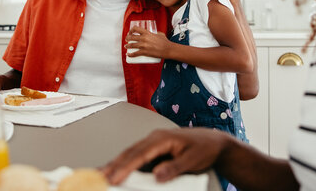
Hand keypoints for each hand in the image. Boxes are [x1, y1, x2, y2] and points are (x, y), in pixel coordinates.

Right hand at [102, 128, 228, 184]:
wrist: (214, 142)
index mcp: (163, 138)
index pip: (140, 154)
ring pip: (130, 154)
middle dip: (113, 165)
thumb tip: (157, 175)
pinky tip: (116, 170)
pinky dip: (124, 164)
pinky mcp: (154, 150)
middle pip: (130, 152)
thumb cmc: (205, 148)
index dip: (125, 167)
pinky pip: (136, 156)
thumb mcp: (193, 160)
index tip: (115, 178)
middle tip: (100, 178)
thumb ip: (174, 168)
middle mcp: (155, 138)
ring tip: (102, 175)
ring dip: (116, 164)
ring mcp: (153, 143)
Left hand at [125, 26, 170, 58]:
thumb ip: (154, 33)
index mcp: (147, 33)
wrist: (168, 49)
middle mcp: (144, 38)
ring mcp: (144, 45)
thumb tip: (152, 33)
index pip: (135, 29)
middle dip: (127, 38)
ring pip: (132, 45)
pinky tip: (128, 55)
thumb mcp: (159, 34)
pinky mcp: (145, 52)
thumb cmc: (165, 42)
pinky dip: (130, 54)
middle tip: (127, 40)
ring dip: (127, 46)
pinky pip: (135, 53)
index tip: (130, 33)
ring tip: (126, 47)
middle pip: (131, 37)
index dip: (131, 30)